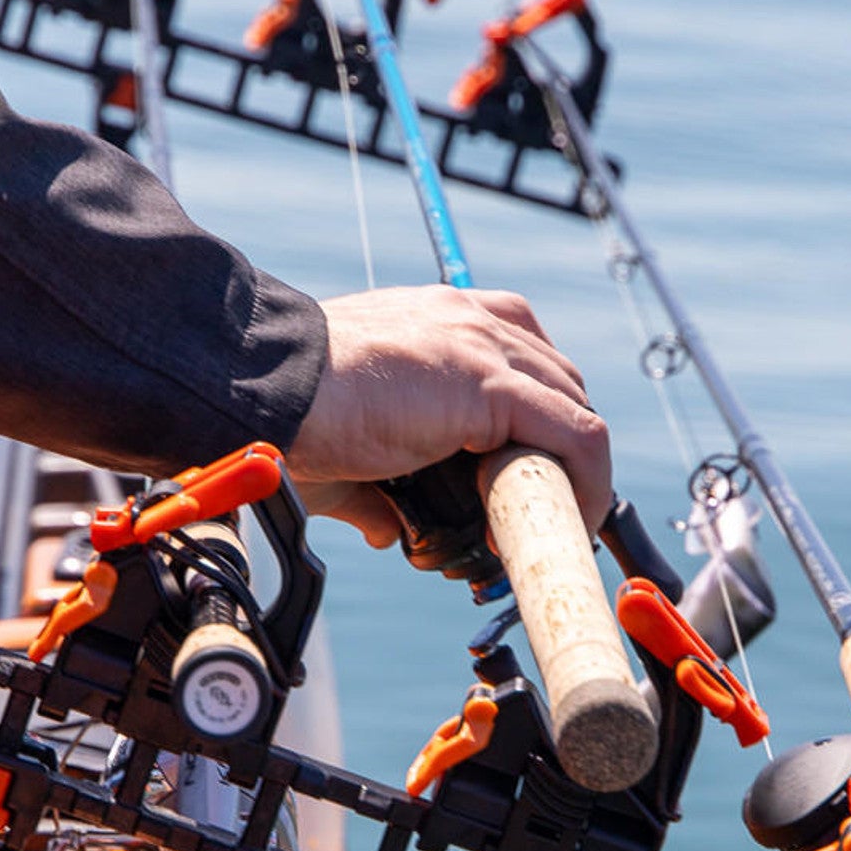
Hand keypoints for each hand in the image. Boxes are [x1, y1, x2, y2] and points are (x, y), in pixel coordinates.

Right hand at [286, 285, 611, 545]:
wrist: (264, 389)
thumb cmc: (292, 413)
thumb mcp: (351, 449)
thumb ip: (378, 492)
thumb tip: (388, 531)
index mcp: (444, 320)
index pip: (526, 359)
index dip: (538, 424)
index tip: (523, 478)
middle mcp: (472, 319)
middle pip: (560, 384)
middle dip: (561, 450)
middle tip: (540, 511)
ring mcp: (486, 346)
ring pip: (575, 409)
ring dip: (576, 473)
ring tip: (555, 526)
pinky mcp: (491, 384)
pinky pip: (577, 435)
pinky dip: (586, 484)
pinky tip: (566, 523)